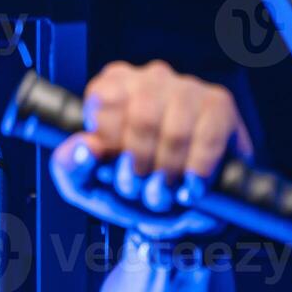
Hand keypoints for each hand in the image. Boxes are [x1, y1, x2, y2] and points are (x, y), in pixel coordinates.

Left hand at [50, 60, 253, 238]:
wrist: (175, 213)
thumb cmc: (127, 188)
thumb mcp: (86, 182)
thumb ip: (71, 165)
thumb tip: (87, 147)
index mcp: (112, 86)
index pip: (105, 99)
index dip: (110, 143)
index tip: (112, 169)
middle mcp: (150, 78)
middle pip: (142, 117)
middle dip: (139, 166)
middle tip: (139, 191)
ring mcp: (187, 88)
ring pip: (176, 132)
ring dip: (167, 175)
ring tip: (163, 194)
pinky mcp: (219, 106)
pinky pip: (208, 140)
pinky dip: (197, 173)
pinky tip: (190, 189)